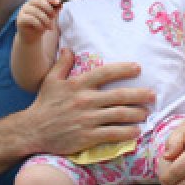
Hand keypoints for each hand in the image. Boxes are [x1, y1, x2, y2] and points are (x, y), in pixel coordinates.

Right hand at [16, 0, 59, 41]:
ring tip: (50, 26)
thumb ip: (54, 10)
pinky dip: (39, 24)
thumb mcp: (50, 17)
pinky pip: (31, 19)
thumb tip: (61, 4)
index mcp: (35, 2)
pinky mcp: (20, 20)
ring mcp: (22, 12)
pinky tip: (42, 29)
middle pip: (38, 1)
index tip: (58, 2)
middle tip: (54, 16)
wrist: (32, 38)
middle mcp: (27, 5)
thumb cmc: (41, 25)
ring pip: (36, 11)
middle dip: (48, 9)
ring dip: (45, 19)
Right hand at [22, 49, 155, 154]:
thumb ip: (62, 63)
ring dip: (136, 113)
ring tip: (147, 113)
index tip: (138, 68)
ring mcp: (87, 119)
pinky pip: (112, 134)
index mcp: (78, 84)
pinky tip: (136, 131)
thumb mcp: (51, 80)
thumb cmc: (44, 104)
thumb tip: (68, 48)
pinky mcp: (87, 137)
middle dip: (139, 94)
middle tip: (152, 94)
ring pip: (119, 115)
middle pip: (118, 95)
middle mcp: (85, 100)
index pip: (105, 73)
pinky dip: (126, 132)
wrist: (32, 130)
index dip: (123, 69)